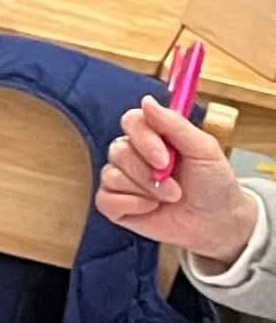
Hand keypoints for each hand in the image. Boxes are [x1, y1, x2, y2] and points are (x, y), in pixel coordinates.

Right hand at [97, 97, 257, 266]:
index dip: (143, 138)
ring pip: (111, 175)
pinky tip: (150, 208)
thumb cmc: (213, 184)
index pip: (132, 121)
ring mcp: (122, 179)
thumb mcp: (203, 150)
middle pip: (118, 150)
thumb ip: (175, 124)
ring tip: (169, 197)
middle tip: (172, 185)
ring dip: (144, 190)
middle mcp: (134, 154)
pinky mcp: (114, 204)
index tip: (164, 158)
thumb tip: (147, 101)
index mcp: (155, 136)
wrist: (216, 222)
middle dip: (146, 172)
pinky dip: (131, 205)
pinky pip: (106, 199)